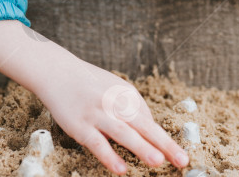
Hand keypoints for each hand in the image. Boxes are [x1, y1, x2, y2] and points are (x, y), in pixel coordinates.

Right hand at [0, 20, 188, 174]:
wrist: (56, 72)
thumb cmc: (88, 83)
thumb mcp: (115, 88)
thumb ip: (131, 106)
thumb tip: (149, 127)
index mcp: (127, 96)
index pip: (149, 121)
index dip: (164, 139)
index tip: (180, 155)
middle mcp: (115, 104)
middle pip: (144, 126)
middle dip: (164, 144)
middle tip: (182, 160)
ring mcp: (98, 114)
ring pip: (123, 134)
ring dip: (142, 148)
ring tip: (158, 162)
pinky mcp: (80, 126)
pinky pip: (97, 143)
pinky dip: (109, 156)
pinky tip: (121, 169)